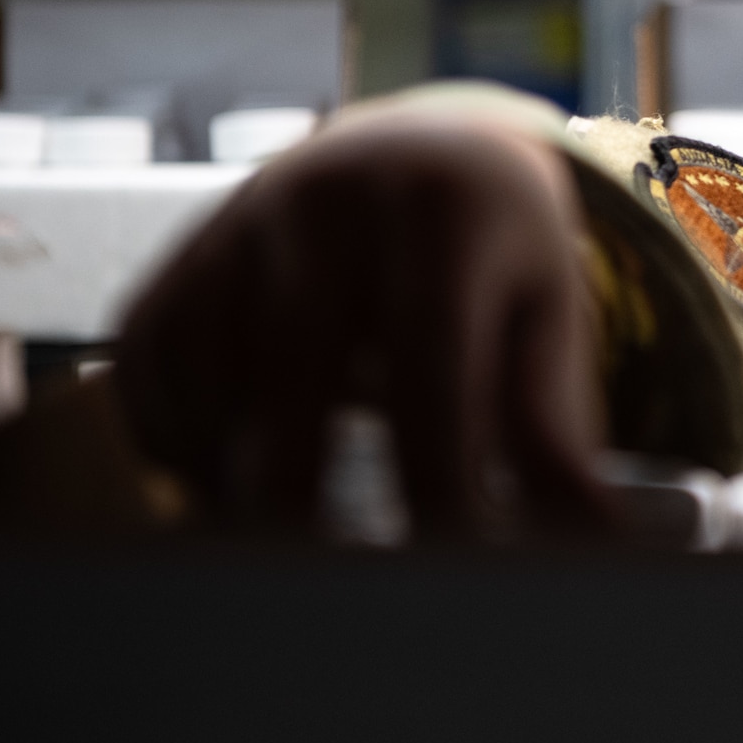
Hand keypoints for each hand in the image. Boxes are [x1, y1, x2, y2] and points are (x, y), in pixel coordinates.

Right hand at [112, 113, 617, 539]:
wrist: (423, 153)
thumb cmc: (499, 255)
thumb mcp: (545, 315)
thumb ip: (553, 425)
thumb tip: (591, 538)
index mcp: (444, 212)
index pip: (430, 374)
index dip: (438, 483)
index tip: (450, 569)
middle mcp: (326, 201)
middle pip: (295, 387)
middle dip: (314, 506)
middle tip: (346, 589)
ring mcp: (235, 227)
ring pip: (210, 394)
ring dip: (246, 484)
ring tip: (303, 534)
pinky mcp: (176, 262)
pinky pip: (151, 384)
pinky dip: (188, 450)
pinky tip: (248, 476)